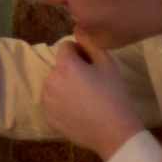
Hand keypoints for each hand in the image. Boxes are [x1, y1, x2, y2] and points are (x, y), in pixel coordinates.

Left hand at [41, 28, 144, 159]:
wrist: (113, 132)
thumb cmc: (114, 95)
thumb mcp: (108, 63)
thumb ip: (90, 43)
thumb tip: (78, 29)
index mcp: (64, 65)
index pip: (66, 47)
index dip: (81, 53)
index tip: (93, 65)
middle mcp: (50, 81)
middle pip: (60, 68)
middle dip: (73, 71)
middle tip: (92, 84)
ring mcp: (48, 101)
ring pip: (56, 86)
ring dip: (67, 88)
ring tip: (86, 100)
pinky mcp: (49, 118)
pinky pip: (55, 104)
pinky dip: (64, 105)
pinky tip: (80, 112)